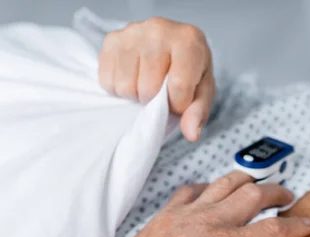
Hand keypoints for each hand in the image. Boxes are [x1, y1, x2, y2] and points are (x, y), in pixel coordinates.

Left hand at [12, 172, 309, 236]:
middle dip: (277, 191)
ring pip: (225, 182)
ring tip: (258, 185)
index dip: (297, 225)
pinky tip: (212, 192)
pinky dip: (208, 186)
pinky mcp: (169, 212)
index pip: (274, 228)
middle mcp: (212, 221)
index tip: (309, 223)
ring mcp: (189, 212)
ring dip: (247, 180)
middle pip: (255, 194)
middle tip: (287, 195)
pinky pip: (192, 188)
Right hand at [98, 17, 214, 141]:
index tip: (179, 99)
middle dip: (155, 100)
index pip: (178, 87)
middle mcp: (159, 29)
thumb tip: (191, 134)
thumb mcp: (202, 92)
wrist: (172, 45)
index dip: (178, 104)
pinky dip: (119, 88)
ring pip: (125, 87)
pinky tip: (132, 78)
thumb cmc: (189, 70)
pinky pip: (107, 81)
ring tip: (146, 85)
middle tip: (161, 92)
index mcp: (188, 40)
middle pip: (147, 89)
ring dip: (135, 96)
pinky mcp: (111, 39)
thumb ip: (198, 112)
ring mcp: (132, 32)